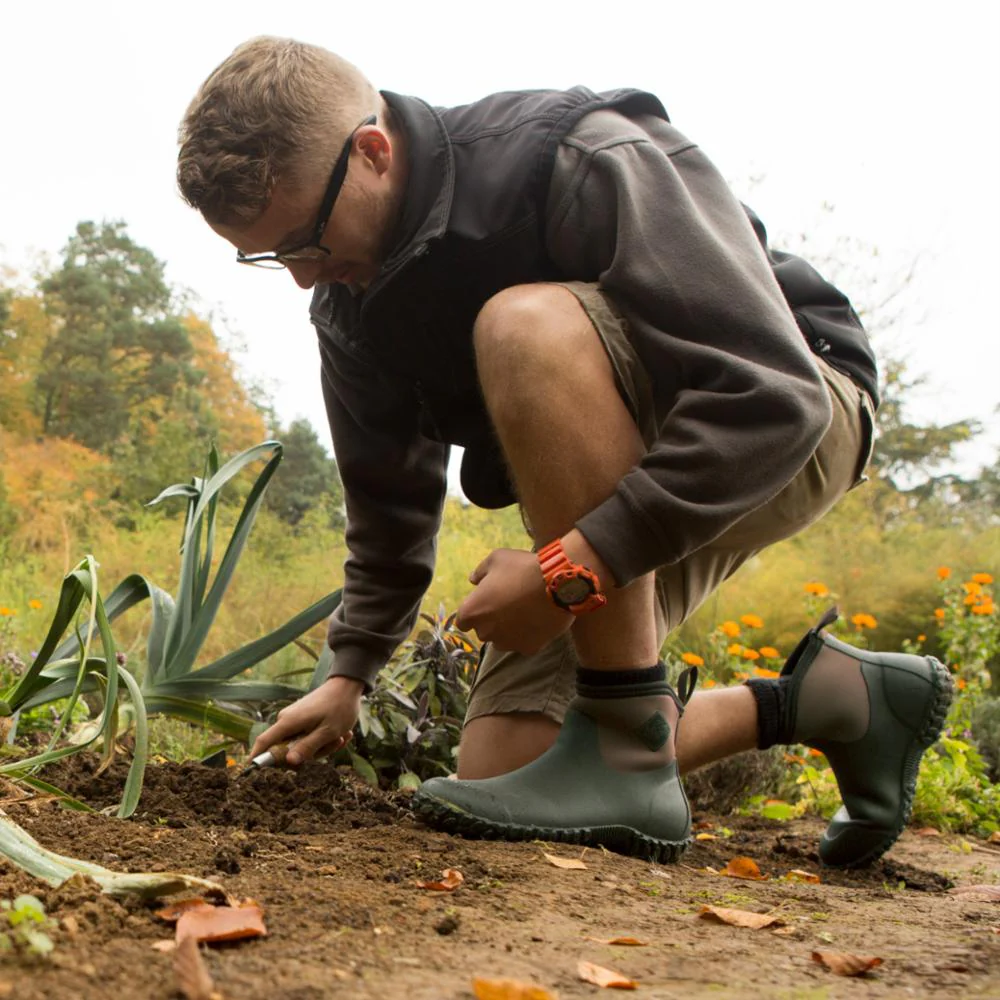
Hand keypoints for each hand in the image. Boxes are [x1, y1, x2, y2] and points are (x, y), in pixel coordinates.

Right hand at [249, 675, 364, 766]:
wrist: (348, 685)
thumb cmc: (339, 707)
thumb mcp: (327, 732)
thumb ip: (307, 747)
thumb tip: (289, 761)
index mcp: (288, 722)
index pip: (263, 742)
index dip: (257, 759)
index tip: (253, 774)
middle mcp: (286, 720)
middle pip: (288, 749)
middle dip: (312, 753)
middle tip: (335, 743)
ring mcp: (294, 720)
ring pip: (302, 745)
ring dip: (323, 746)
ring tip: (341, 736)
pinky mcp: (302, 719)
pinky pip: (308, 737)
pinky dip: (324, 738)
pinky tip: (341, 733)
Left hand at [455, 547, 572, 653]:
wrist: (558, 583)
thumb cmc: (522, 568)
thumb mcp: (496, 558)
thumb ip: (480, 571)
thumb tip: (473, 580)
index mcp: (472, 611)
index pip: (463, 621)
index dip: (474, 612)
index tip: (485, 603)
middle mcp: (486, 632)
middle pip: (483, 631)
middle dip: (490, 621)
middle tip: (507, 605)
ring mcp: (508, 642)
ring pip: (501, 640)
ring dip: (506, 631)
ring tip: (522, 614)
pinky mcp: (528, 648)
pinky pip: (523, 644)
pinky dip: (527, 636)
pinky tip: (536, 621)